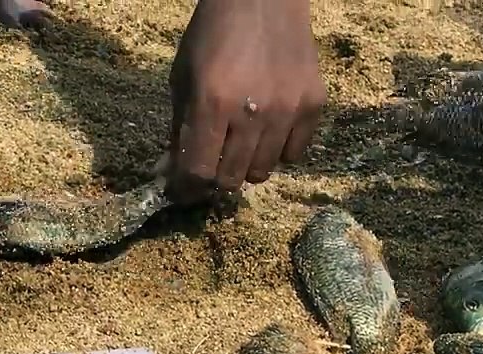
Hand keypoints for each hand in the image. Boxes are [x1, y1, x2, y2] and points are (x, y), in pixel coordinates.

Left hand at [163, 0, 325, 202]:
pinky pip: (294, 154)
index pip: (198, 171)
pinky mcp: (314, 104)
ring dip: (246, 165)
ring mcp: (287, 109)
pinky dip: (278, 151)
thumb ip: (179, 129)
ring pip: (263, 171)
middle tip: (214, 160)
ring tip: (241, 142)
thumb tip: (169, 174)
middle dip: (215, 176)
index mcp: (211, 103)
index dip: (187, 188)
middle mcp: (252, 112)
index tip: (184, 190)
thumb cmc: (213, 34)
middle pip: (230, 178)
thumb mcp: (182, 78)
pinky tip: (269, 129)